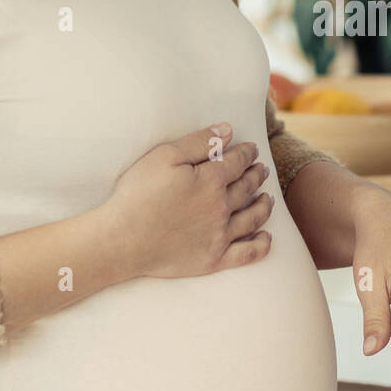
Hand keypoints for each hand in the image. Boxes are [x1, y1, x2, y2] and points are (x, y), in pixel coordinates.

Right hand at [102, 122, 274, 278]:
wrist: (121, 240)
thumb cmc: (138, 194)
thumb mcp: (164, 156)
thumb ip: (199, 142)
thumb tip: (228, 131)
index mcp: (211, 180)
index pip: (237, 162)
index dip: (247, 153)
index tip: (252, 149)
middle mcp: (221, 207)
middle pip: (247, 188)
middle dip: (257, 175)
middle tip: (262, 170)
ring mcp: (220, 235)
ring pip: (253, 218)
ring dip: (264, 205)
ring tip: (268, 198)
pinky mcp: (213, 259)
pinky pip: (247, 254)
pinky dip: (261, 246)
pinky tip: (266, 238)